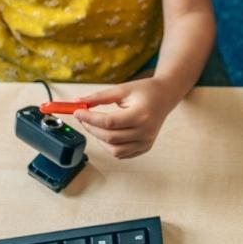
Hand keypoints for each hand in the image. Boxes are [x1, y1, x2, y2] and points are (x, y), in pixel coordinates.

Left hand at [71, 77, 187, 158]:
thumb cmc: (145, 91)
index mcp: (141, 115)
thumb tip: (78, 101)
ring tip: (95, 126)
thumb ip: (99, 97)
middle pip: (110, 137)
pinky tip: (106, 134)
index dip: (90, 118)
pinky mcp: (144, 148)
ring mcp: (146, 142)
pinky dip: (110, 146)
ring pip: (114, 150)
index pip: (109, 122)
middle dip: (91, 128)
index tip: (78, 112)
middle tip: (82, 118)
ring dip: (99, 139)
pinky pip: (122, 154)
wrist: (164, 97)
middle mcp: (145, 132)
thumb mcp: (122, 89)